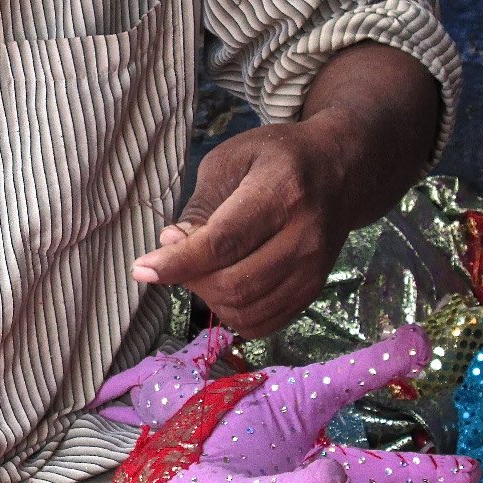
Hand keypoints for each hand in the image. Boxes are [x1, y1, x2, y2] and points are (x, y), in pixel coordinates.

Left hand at [131, 117, 352, 337]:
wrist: (341, 171)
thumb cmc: (277, 158)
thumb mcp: (231, 160)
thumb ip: (200, 205)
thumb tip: (171, 245)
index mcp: (281, 193)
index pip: (223, 242)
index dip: (179, 262)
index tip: (141, 270)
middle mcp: (304, 237)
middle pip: (233, 283)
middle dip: (189, 279)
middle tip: (174, 258)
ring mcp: (314, 269)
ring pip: (245, 309)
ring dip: (208, 297)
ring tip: (200, 268)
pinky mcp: (313, 291)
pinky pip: (263, 323)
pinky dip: (231, 313)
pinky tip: (221, 288)